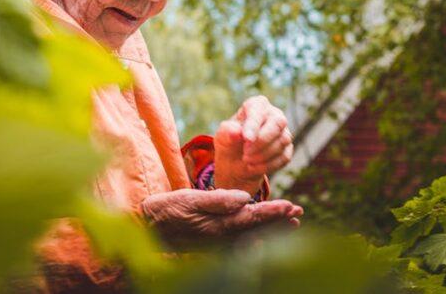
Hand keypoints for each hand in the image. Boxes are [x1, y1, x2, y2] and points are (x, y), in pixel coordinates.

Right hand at [140, 189, 302, 247]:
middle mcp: (222, 239)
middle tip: (298, 213)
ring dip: (272, 229)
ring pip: (252, 238)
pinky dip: (257, 236)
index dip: (273, 212)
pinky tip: (263, 235)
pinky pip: (242, 243)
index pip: (253, 218)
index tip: (290, 206)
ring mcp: (218, 245)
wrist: (147, 229)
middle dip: (279, 222)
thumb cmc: (167, 210)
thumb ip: (218, 200)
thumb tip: (245, 198)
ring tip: (290, 223)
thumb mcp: (189, 199)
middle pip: (258, 231)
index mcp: (218, 226)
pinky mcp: (213, 246)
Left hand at [215, 96, 292, 193]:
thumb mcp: (222, 137)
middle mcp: (274, 115)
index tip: (246, 139)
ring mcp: (284, 132)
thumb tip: (236, 132)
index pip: (259, 110)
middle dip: (262, 141)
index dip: (254, 125)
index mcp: (257, 105)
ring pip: (282, 141)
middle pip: (278, 123)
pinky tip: (253, 167)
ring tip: (246, 160)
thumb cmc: (229, 142)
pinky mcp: (287, 149)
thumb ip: (227, 132)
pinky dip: (268, 165)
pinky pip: (284, 157)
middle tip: (245, 154)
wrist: (236, 162)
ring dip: (263, 155)